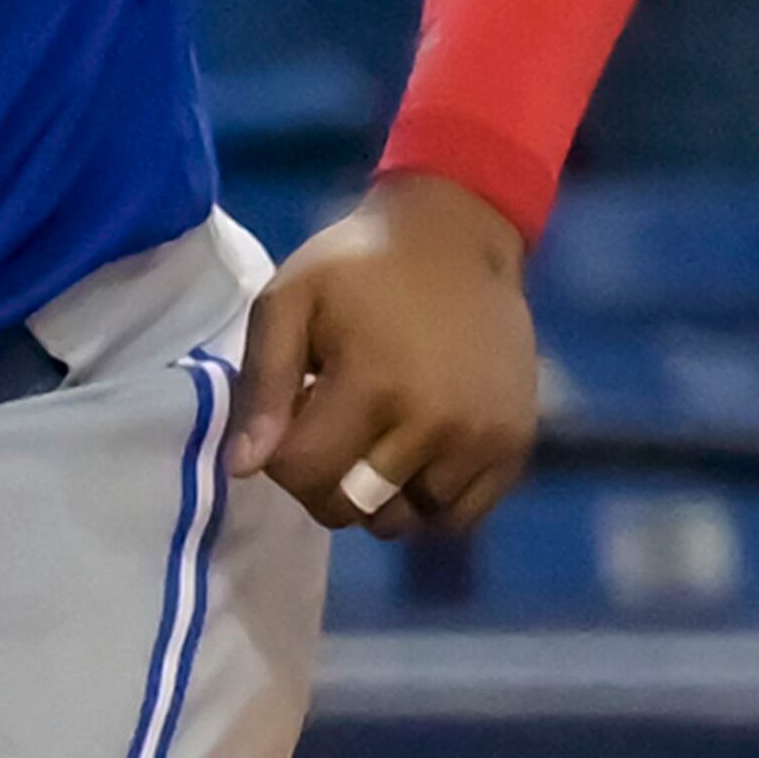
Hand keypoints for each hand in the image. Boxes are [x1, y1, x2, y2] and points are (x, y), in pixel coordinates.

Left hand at [226, 171, 540, 533]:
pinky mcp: (514, 445)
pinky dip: (431, 502)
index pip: (306, 475)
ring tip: (379, 442)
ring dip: (379, 497)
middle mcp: (435, 423)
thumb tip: (245, 467)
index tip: (299, 416)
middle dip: (326, 484)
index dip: (284, 458)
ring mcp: (482, 439)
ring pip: (405, 521)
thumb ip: (264, 384)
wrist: (461, 236)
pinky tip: (418, 458)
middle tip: (336, 432)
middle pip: (353, 508)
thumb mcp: (291, 300)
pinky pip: (459, 519)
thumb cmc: (363, 265)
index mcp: (374, 384)